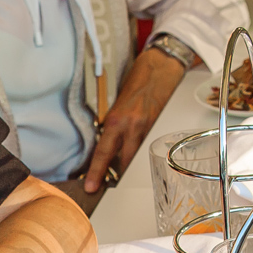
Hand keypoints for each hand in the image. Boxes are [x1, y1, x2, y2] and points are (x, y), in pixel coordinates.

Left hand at [83, 47, 186, 192]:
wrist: (161, 66)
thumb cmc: (137, 78)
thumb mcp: (117, 101)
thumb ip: (111, 122)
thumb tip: (102, 140)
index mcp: (118, 119)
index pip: (104, 152)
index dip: (96, 172)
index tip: (90, 187)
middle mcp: (133, 126)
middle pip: (123, 162)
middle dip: (115, 177)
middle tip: (105, 186)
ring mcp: (148, 128)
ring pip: (136, 156)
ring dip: (126, 165)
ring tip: (118, 174)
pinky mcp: (158, 127)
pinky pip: (145, 145)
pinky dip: (138, 152)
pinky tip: (133, 154)